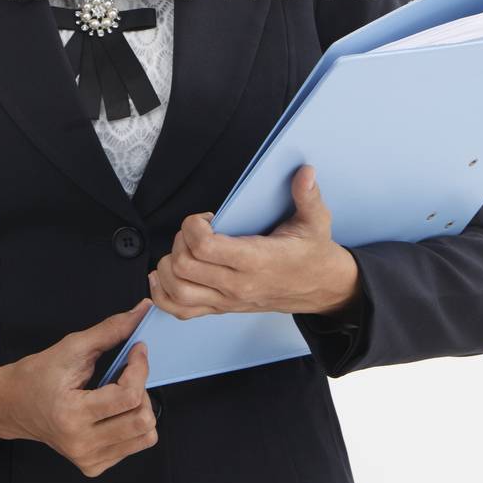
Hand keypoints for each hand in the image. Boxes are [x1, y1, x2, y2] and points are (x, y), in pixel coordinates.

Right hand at [0, 298, 158, 477]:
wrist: (12, 405)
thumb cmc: (37, 374)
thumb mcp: (72, 347)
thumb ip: (110, 330)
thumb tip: (143, 310)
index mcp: (73, 414)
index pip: (129, 396)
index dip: (141, 367)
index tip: (138, 349)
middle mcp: (81, 443)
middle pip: (142, 419)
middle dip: (143, 388)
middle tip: (128, 372)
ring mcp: (88, 459)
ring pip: (145, 436)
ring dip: (142, 407)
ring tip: (122, 392)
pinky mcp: (94, 466)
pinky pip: (135, 445)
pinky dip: (132, 423)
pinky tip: (114, 410)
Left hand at [148, 164, 360, 319]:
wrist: (320, 288)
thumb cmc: (312, 253)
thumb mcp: (316, 221)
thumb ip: (308, 196)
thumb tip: (305, 171)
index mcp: (256, 261)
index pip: (204, 248)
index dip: (193, 226)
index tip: (207, 218)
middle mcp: (237, 285)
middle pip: (183, 266)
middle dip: (180, 240)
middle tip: (195, 230)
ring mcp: (227, 300)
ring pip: (176, 291)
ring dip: (168, 266)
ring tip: (183, 249)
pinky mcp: (221, 308)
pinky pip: (180, 311)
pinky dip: (162, 295)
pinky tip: (163, 276)